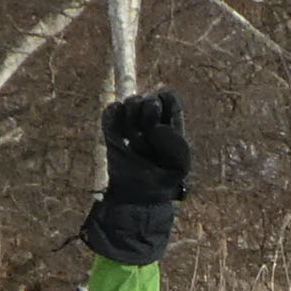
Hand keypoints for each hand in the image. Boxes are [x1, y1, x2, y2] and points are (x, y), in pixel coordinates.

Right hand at [99, 89, 189, 209]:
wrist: (134, 193)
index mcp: (170, 122)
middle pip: (148, 98)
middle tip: (146, 142)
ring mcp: (131, 121)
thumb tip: (157, 127)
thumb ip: (177, 145)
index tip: (159, 126)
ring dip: (132, 123)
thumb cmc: (160, 181)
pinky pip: (112, 109)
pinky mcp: (113, 127)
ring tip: (133, 145)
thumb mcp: (179, 167)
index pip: (168, 97)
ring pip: (131, 101)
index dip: (164, 106)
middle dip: (147, 118)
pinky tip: (118, 138)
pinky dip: (113, 119)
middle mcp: (151, 117)